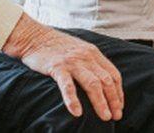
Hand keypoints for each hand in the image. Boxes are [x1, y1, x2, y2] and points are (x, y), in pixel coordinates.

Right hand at [2, 14, 122, 120]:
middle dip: (113, 100)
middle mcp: (86, 56)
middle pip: (106, 80)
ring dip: (101, 102)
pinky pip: (68, 86)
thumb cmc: (56, 46)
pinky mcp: (57, 67)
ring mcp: (72, 62)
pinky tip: (77, 112)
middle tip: (116, 116)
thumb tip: (102, 82)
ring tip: (105, 116)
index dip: (118, 92)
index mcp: (93, 53)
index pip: (113, 74)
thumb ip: (91, 62)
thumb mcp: (79, 49)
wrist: (34, 36)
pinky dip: (73, 100)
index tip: (119, 106)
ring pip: (92, 84)